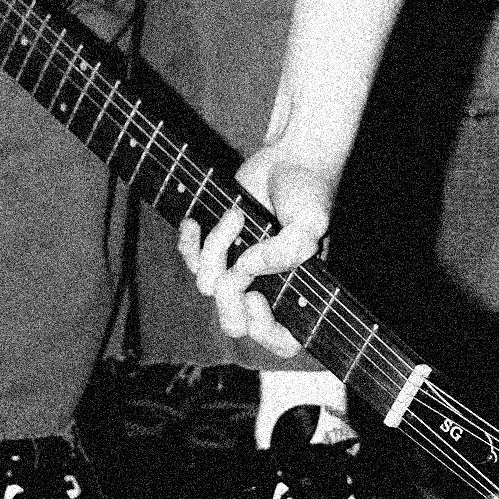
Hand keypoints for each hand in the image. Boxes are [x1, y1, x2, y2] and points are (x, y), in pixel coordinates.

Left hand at [176, 147, 331, 358]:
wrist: (288, 156)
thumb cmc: (307, 190)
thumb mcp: (310, 221)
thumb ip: (288, 250)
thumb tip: (247, 267)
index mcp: (296, 292)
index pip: (282, 342)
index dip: (265, 331)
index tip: (257, 296)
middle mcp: (266, 287)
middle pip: (233, 324)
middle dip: (229, 295)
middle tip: (240, 261)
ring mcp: (237, 269)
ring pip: (207, 286)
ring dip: (217, 246)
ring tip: (237, 214)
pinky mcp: (215, 246)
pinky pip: (189, 261)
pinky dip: (188, 241)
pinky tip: (195, 220)